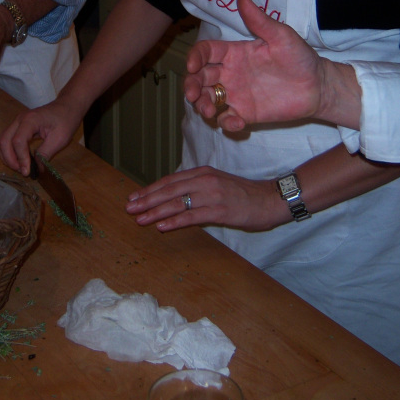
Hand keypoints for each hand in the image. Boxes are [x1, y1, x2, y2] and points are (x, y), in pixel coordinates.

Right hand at [0, 96, 84, 174]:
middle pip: (4, 141)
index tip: (27, 171)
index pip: (18, 141)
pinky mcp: (18, 126)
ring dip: (7, 156)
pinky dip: (9, 152)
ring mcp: (17, 122)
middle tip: (22, 171)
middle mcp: (20, 120)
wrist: (67, 107)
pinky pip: (7, 140)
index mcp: (30, 120)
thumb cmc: (66, 120)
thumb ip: (45, 154)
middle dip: (10, 159)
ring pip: (2, 141)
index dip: (21, 159)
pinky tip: (19, 160)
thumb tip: (36, 169)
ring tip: (20, 167)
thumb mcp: (60, 139)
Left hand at [125, 166, 286, 232]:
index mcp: (202, 173)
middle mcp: (204, 181)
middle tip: (129, 208)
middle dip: (146, 200)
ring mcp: (211, 195)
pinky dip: (174, 221)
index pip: (170, 181)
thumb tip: (175, 197)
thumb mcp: (217, 183)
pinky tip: (161, 226)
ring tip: (139, 219)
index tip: (134, 197)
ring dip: (155, 211)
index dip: (150, 189)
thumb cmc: (243, 194)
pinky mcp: (220, 210)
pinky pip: (192, 216)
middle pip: (168, 190)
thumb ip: (197, 188)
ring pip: (177, 203)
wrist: (270, 199)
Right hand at [184, 0, 329, 131]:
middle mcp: (230, 73)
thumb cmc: (299, 57)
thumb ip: (260, 20)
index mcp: (234, 53)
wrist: (317, 85)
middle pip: (199, 77)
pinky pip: (227, 119)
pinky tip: (236, 122)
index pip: (205, 52)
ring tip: (209, 111)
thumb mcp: (281, 36)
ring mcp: (236, 94)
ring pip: (207, 99)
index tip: (192, 65)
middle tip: (193, 93)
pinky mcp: (245, 113)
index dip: (195, 57)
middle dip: (190, 84)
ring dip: (202, 105)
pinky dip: (225, 123)